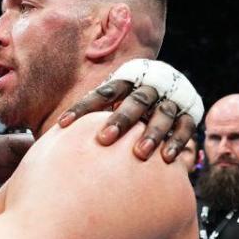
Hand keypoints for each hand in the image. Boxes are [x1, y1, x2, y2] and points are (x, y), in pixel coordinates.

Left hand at [56, 59, 202, 162]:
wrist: (173, 85)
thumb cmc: (131, 104)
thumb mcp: (113, 101)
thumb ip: (90, 115)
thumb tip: (49, 136)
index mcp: (128, 79)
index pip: (104, 91)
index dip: (84, 107)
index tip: (63, 125)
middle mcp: (151, 86)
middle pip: (136, 100)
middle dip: (121, 119)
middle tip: (104, 140)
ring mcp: (172, 99)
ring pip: (162, 114)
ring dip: (151, 133)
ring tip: (140, 153)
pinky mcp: (190, 113)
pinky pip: (185, 127)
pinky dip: (176, 142)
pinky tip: (167, 159)